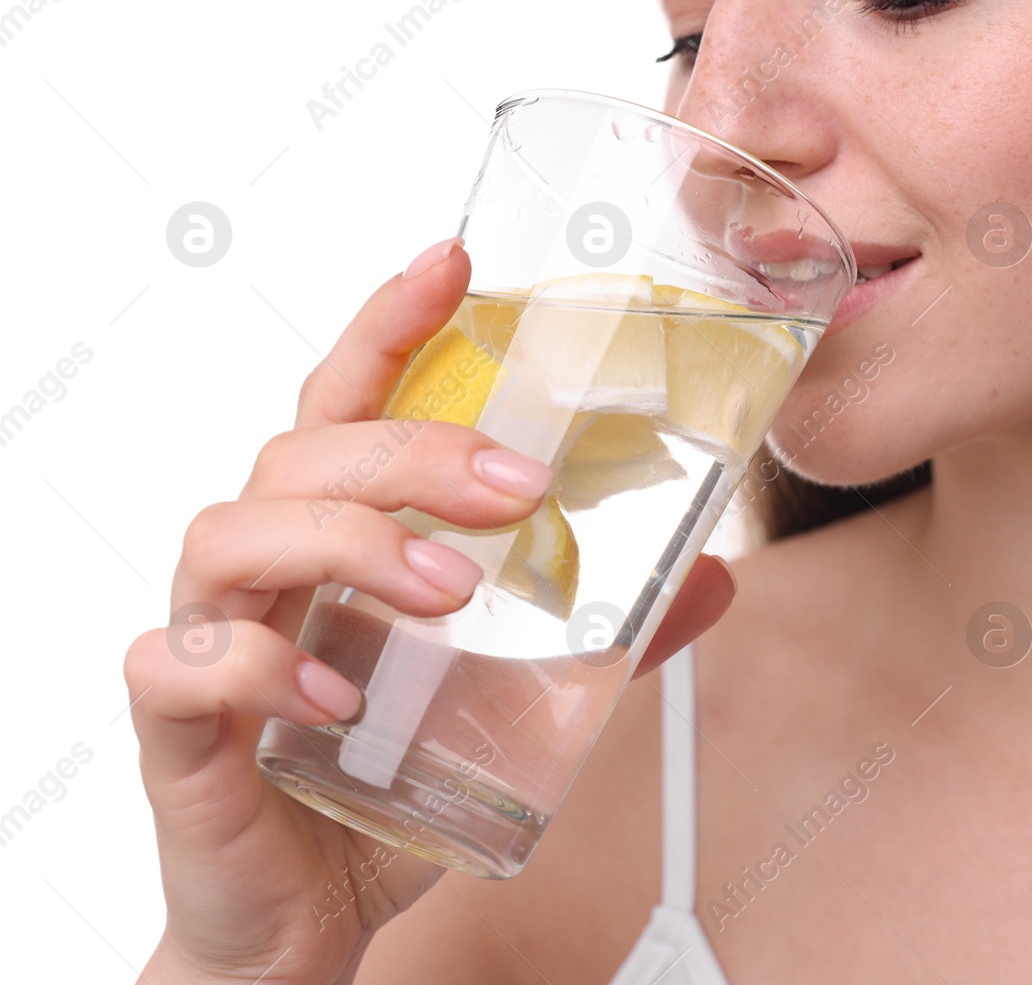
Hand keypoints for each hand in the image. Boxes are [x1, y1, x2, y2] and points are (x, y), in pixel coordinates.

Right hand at [125, 238, 737, 983]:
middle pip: (306, 452)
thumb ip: (604, 632)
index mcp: (337, 535)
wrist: (308, 911)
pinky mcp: (178, 726)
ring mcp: (212, 637)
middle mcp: (266, 567)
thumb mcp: (516, 692)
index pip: (350, 399)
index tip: (455, 259)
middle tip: (518, 484)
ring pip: (234, 531)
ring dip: (353, 543)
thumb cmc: (386, 776)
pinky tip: (338, 693)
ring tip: (448, 591)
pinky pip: (182, 665)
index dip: (394, 322)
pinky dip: (259, 665)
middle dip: (414, 450)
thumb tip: (713, 575)